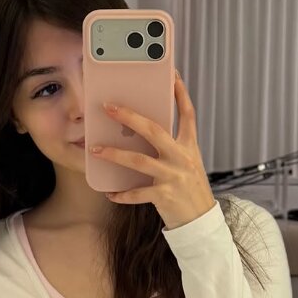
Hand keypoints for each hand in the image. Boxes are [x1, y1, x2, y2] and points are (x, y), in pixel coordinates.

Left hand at [90, 72, 215, 229]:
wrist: (202, 221)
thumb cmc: (189, 188)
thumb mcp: (187, 162)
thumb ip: (170, 146)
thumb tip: (140, 130)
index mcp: (189, 146)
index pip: (187, 114)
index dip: (180, 93)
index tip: (172, 75)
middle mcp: (182, 158)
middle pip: (154, 131)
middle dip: (130, 117)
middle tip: (108, 106)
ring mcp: (174, 176)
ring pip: (139, 161)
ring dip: (115, 154)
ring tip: (96, 150)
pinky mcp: (165, 196)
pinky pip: (137, 193)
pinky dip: (122, 194)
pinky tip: (109, 193)